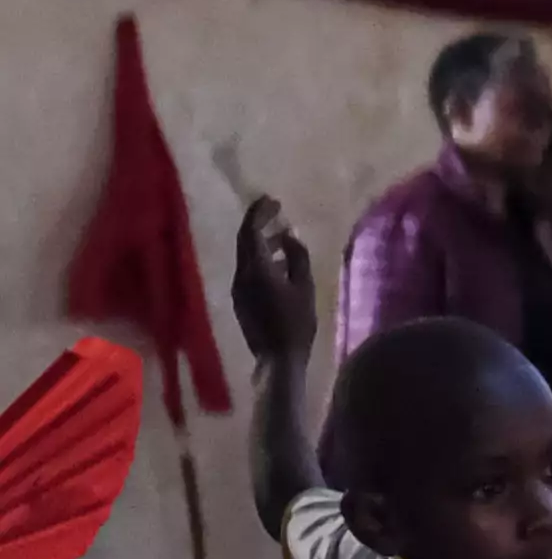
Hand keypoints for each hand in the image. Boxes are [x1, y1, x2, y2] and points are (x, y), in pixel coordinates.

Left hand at [231, 198, 315, 361]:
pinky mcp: (241, 298)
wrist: (277, 358)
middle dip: (259, 223)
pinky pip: (249, 269)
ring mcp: (239, 287)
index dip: (260, 212)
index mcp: (257, 268)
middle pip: (245, 240)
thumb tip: (291, 234)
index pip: (251, 231)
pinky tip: (279, 263)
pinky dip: (262, 258)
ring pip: (247, 255)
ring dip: (262, 242)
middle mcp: (241, 274)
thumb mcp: (305, 288)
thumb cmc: (297, 324)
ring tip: (283, 238)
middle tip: (276, 212)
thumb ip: (298, 258)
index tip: (273, 200)